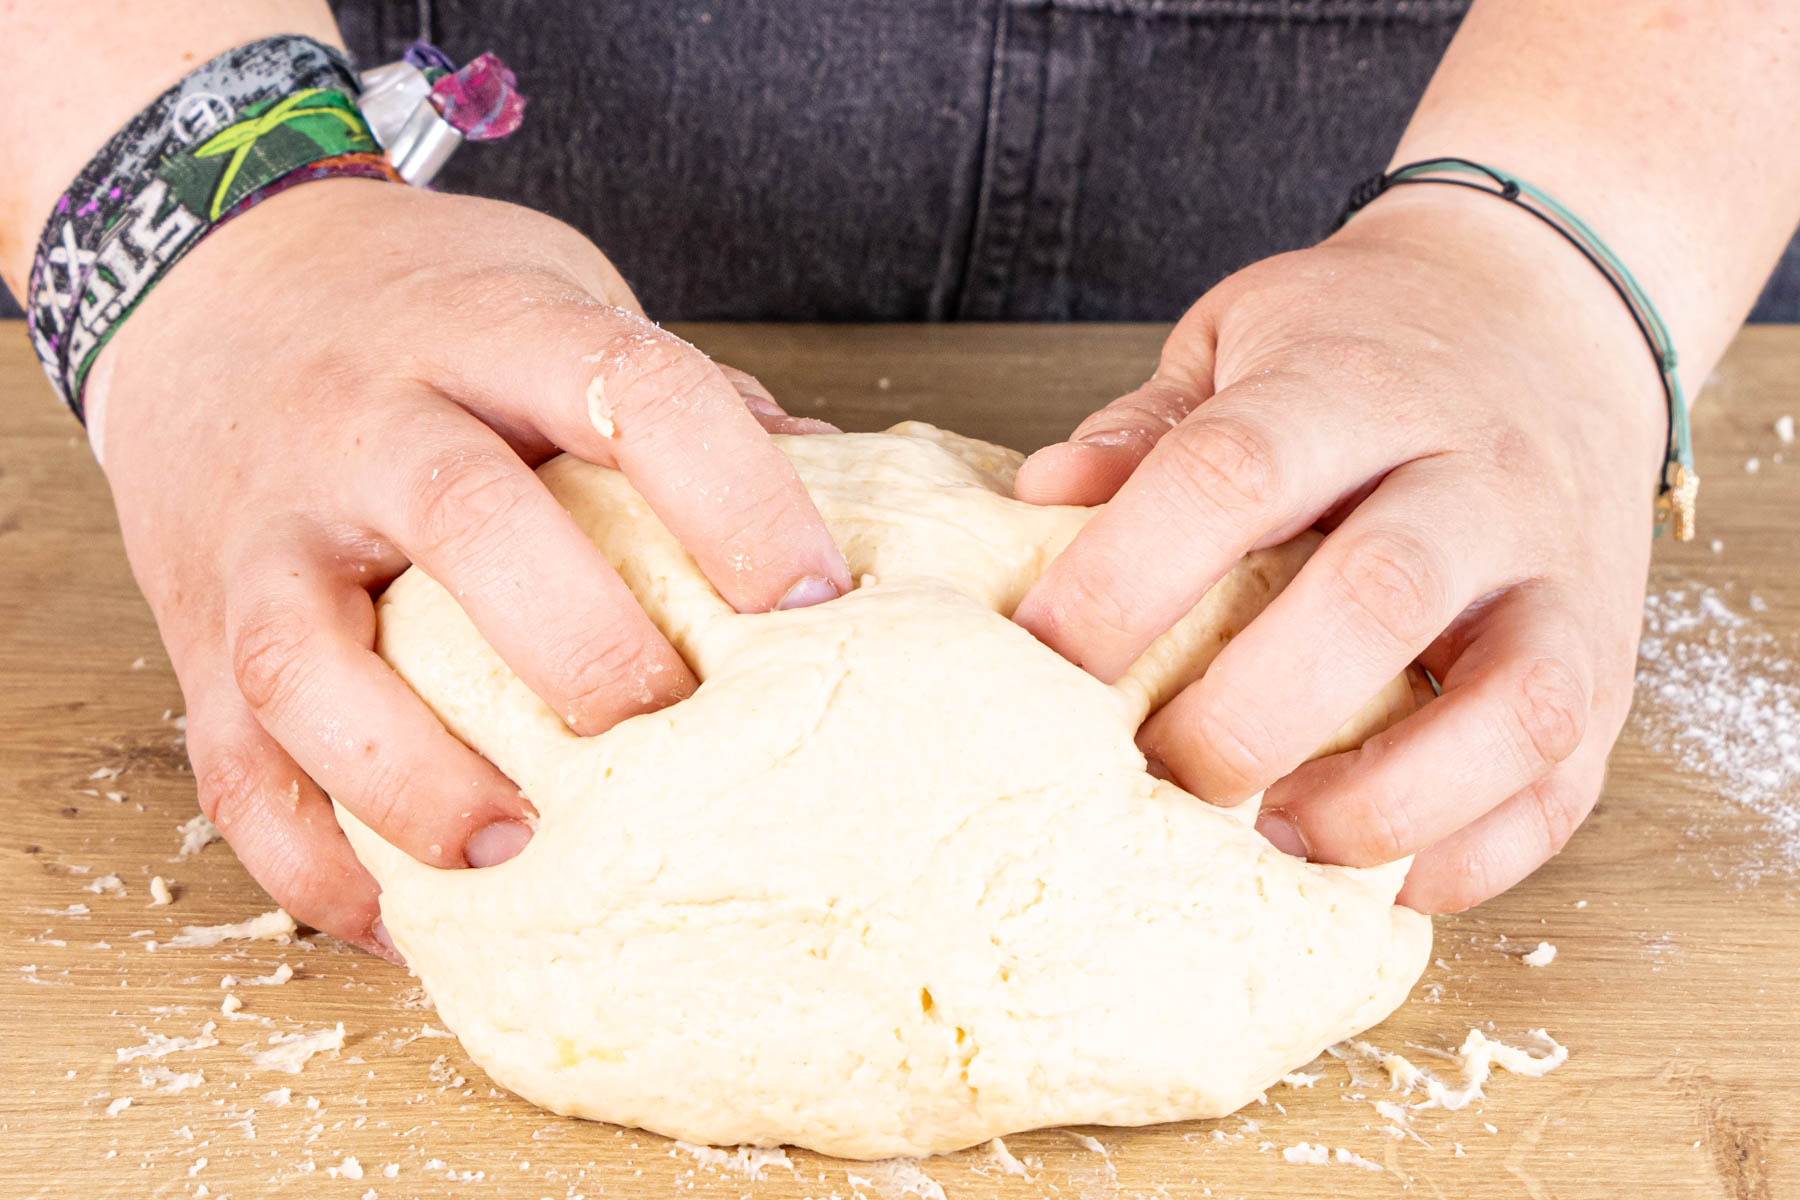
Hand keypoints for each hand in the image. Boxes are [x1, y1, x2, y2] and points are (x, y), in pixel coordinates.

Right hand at [93, 179, 849, 955]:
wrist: (211, 275)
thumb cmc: (425, 305)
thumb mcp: (554, 295)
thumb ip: (676, 397)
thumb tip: (843, 493)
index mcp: (486, 328)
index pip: (627, 392)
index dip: (733, 497)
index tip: (813, 602)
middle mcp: (362, 421)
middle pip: (467, 522)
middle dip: (585, 645)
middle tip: (677, 729)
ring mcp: (265, 530)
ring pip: (309, 663)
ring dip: (416, 779)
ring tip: (523, 856)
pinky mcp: (198, 627)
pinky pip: (233, 763)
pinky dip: (315, 860)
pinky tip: (409, 923)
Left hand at [1012, 187, 1661, 911]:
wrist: (1554, 312)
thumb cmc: (1365, 343)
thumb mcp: (1244, 338)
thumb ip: (1151, 426)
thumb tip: (1043, 495)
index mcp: (1355, 387)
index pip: (1231, 474)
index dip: (1124, 576)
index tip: (1040, 657)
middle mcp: (1477, 478)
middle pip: (1376, 598)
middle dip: (1245, 713)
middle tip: (1152, 770)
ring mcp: (1559, 575)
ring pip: (1509, 705)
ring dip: (1381, 801)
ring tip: (1270, 838)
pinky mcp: (1609, 661)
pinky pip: (1566, 779)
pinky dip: (1475, 852)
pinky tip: (1378, 877)